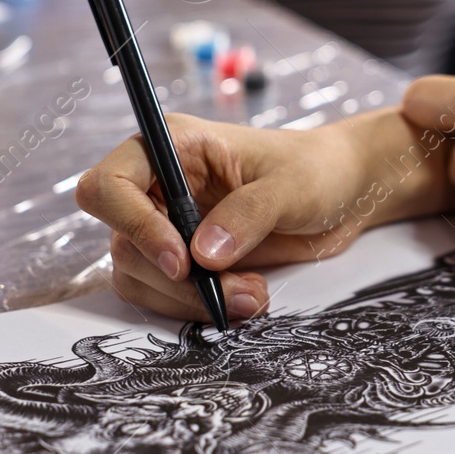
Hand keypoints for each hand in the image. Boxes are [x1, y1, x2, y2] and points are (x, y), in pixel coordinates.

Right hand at [76, 109, 450, 320]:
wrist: (345, 195)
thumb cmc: (317, 169)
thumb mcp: (291, 185)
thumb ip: (249, 214)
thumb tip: (203, 254)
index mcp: (173, 146)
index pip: (109, 185)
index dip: (134, 226)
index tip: (182, 261)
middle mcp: (158, 185)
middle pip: (123, 243)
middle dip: (177, 279)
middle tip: (236, 290)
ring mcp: (166, 225)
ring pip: (139, 277)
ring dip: (190, 300)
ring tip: (252, 296)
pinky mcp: (183, 261)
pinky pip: (162, 295)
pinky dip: (197, 308)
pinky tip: (243, 300)